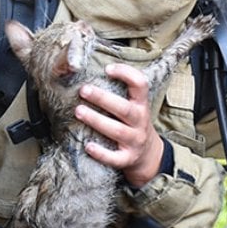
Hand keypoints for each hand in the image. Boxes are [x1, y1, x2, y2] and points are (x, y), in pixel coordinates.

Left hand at [76, 64, 164, 187]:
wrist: (148, 155)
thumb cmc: (132, 124)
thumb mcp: (133, 106)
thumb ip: (119, 92)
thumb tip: (87, 72)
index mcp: (141, 105)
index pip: (140, 84)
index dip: (126, 74)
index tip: (107, 69)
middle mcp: (140, 121)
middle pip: (124, 108)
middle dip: (103, 98)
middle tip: (83, 90)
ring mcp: (135, 141)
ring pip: (117, 131)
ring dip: (97, 120)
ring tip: (78, 111)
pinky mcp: (127, 159)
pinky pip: (114, 158)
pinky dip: (101, 153)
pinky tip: (87, 146)